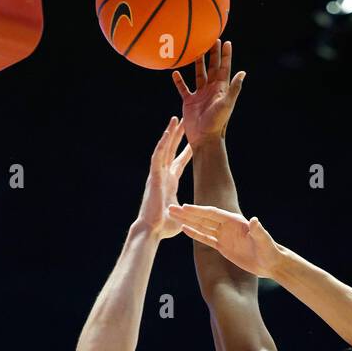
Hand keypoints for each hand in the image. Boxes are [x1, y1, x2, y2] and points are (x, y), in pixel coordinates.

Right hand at [137, 116, 192, 238]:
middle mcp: (163, 176)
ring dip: (169, 134)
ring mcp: (157, 175)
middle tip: (184, 122)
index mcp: (170, 184)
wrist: (152, 231)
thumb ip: (188, 208)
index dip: (186, 152)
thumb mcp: (182, 212)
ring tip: (175, 120)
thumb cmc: (165, 227)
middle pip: (171, 151)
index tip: (194, 142)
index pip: (179, 163)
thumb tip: (198, 212)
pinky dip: (162, 144)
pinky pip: (157, 156)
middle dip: (177, 137)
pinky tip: (167, 132)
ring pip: (163, 149)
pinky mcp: (154, 177)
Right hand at [168, 203, 279, 276]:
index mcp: (235, 221)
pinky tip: (184, 229)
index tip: (185, 207)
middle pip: (203, 217)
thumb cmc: (269, 250)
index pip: (213, 214)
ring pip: (202, 226)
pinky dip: (195, 234)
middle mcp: (227, 226)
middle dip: (187, 213)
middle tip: (171, 208)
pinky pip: (206, 239)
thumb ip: (258, 231)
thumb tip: (255, 220)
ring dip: (188, 221)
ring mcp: (224, 235)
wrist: (270, 262)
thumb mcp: (264, 240)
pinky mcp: (222, 246)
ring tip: (173, 215)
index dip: (199, 211)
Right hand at [172, 39, 245, 147]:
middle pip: (212, 67)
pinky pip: (183, 88)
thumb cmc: (217, 123)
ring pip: (199, 74)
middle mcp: (211, 89)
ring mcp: (200, 95)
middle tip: (211, 38)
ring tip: (195, 49)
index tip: (226, 42)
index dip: (226, 55)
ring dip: (197, 63)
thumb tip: (243, 72)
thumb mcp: (226, 104)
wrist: (204, 139)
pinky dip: (179, 81)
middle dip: (212, 53)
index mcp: (221, 89)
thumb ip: (234, 88)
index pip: (224, 68)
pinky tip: (174, 72)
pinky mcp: (189, 102)